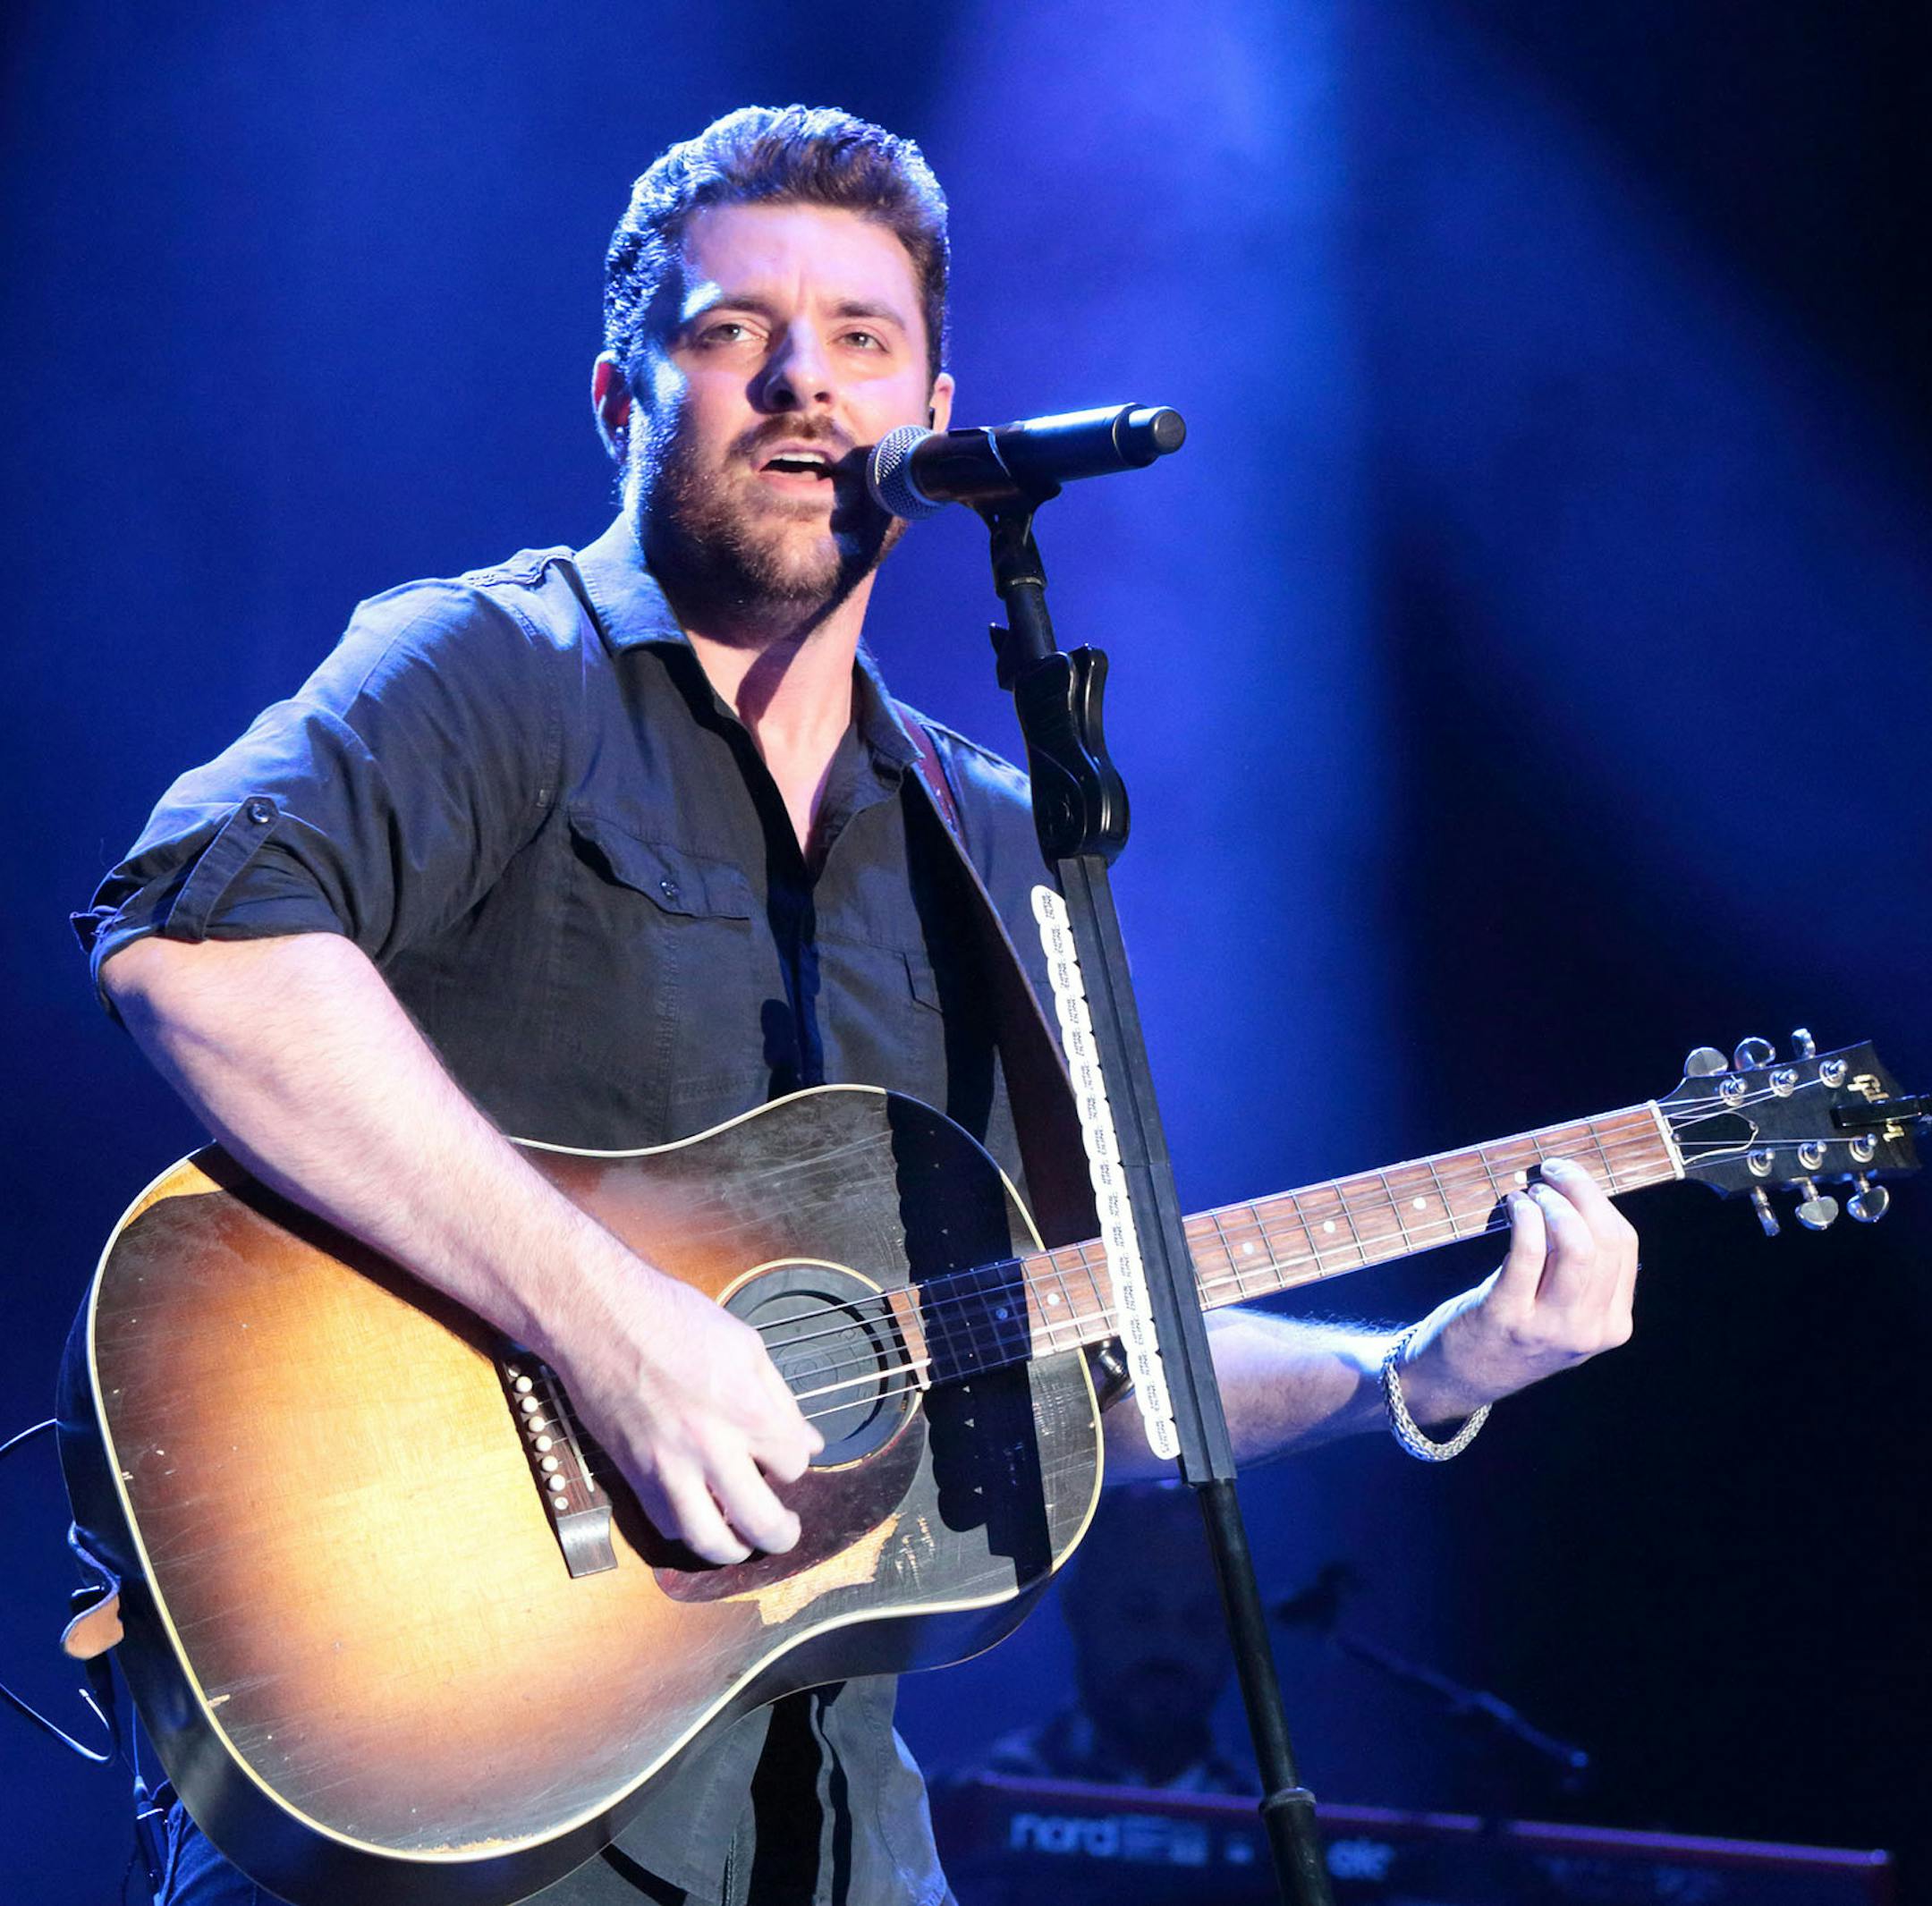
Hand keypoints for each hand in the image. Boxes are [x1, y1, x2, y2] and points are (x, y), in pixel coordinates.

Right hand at [553, 1269, 823, 1566]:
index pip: (793, 1463)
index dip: (795, 1460)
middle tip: (786, 1530)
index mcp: (746, 1407)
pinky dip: (688, 1529)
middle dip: (782, 1533)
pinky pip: (666, 1523)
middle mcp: (709, 1445)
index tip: (786, 1452)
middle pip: (761, 1520)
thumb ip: (781, 1398)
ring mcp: (668, 1465)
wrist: (600, 1316)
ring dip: (735, 1548)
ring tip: (745, 1538)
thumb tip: (810, 1441)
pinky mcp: (634, 1473)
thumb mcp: (744, 1344)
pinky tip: (700, 1515)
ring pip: (709, 1540)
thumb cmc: (672, 1317)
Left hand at [1398, 1156, 1637, 1422]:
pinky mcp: (1506, 1315)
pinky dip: (1525, 1216)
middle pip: (1606, 1239)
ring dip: (1555, 1203)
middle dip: (1581, 1191)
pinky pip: (1528, 1250)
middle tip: (1553, 1171)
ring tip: (1533, 1190)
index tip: (1573, 1177)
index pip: (1625, 1245)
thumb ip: (1584, 1275)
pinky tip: (1515, 1205)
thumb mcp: (1565, 1316)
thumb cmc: (1511, 1332)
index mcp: (1612, 1325)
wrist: (1458, 1378)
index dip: (1600, 1200)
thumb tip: (1584, 1200)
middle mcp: (1588, 1330)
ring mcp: (1548, 1327)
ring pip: (1577, 1244)